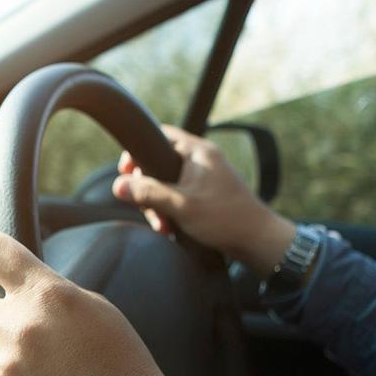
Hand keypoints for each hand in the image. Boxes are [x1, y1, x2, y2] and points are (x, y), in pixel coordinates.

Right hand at [111, 125, 296, 276]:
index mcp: (197, 152)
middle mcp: (201, 160)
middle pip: (159, 163)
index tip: (126, 172)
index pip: (160, 135)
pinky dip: (170, 211)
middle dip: (147, 189)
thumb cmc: (225, 219)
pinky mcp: (206, 195)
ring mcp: (204, 177)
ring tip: (163, 226)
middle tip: (146, 208)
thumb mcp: (181, 205)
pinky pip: (178, 196)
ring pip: (167, 184)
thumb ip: (148, 193)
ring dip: (158, 205)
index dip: (138, 152)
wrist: (258, 240)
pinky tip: (171, 228)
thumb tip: (118, 186)